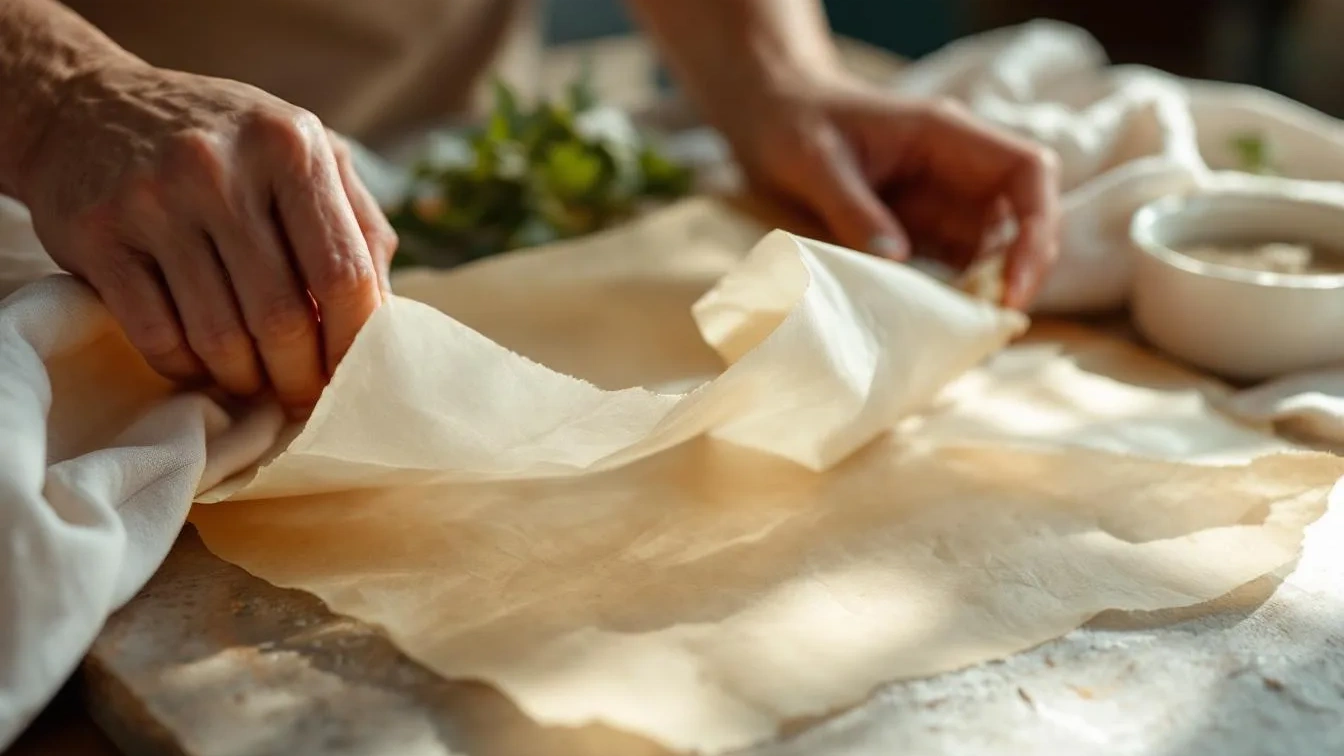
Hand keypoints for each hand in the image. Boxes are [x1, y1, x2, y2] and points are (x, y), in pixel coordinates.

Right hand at [16, 61, 397, 410]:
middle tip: (303, 396)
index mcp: (290, 147)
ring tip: (254, 380)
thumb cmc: (222, 142)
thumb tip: (387, 319)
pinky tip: (200, 362)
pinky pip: (156, 336)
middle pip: (282, 318)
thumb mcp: (303, 153)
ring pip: (219, 337)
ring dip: (244, 378)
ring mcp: (154, 201)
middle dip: (299, 376)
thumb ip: (357, 225)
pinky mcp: (97, 236)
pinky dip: (186, 367)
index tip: (355, 377)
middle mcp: (220, 170)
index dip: (353, 343)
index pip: (343, 274)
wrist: (82, 104)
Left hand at [718, 79, 1059, 308]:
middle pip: (1022, 219)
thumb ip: (853, 209)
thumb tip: (895, 261)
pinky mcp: (921, 228)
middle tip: (987, 325)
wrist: (771, 114)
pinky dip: (952, 298)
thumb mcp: (814, 162)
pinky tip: (932, 326)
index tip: (1013, 285)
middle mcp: (957, 167)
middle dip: (1016, 272)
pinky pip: (954, 266)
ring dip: (984, 292)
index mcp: (945, 135)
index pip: (1028, 171)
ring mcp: (942, 200)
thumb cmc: (793, 123)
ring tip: (957, 335)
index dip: (1037, 228)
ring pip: (991, 251)